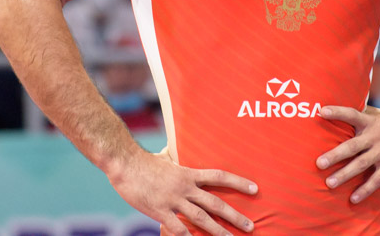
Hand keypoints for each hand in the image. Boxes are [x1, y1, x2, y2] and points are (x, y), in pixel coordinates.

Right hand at [110, 147, 257, 235]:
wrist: (125, 163)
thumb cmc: (144, 161)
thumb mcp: (166, 158)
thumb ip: (176, 160)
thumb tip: (177, 152)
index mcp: (189, 173)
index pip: (220, 177)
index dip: (238, 182)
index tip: (255, 189)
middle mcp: (185, 187)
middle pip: (215, 202)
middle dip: (235, 215)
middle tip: (251, 226)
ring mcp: (173, 200)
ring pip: (201, 218)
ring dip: (218, 231)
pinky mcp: (160, 211)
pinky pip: (177, 228)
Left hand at [316, 105, 379, 203]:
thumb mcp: (378, 115)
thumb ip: (361, 114)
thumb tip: (339, 108)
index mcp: (370, 121)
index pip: (351, 114)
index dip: (337, 112)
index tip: (321, 112)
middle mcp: (375, 135)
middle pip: (352, 145)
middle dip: (335, 155)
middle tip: (319, 163)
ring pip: (361, 164)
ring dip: (345, 174)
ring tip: (329, 183)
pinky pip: (377, 179)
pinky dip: (365, 189)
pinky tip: (353, 198)